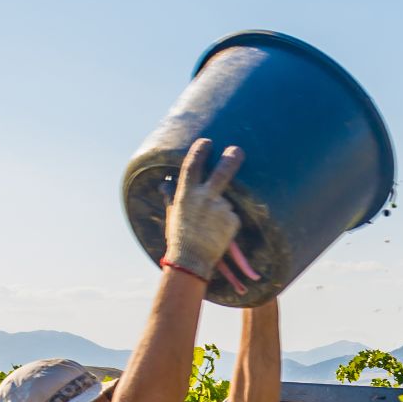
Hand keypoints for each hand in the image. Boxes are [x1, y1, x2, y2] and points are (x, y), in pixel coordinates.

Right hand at [163, 138, 242, 281]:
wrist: (191, 259)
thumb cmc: (180, 235)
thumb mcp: (173, 212)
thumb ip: (172, 195)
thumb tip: (165, 183)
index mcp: (186, 193)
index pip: (192, 165)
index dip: (199, 151)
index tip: (207, 142)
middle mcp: (204, 198)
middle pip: (222, 173)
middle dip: (231, 159)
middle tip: (238, 150)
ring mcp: (220, 208)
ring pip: (227, 201)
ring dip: (222, 209)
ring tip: (211, 226)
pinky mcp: (233, 220)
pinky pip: (233, 216)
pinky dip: (228, 222)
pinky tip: (218, 232)